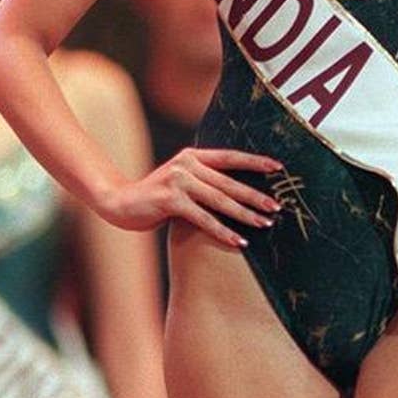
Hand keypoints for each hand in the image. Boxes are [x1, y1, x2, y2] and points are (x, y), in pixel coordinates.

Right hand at [98, 148, 282, 248]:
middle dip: (255, 195)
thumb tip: (236, 192)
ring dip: (245, 214)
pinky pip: (204, 218)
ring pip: (220, 200)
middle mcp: (186, 164)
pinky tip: (238, 241)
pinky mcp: (170, 200)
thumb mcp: (180, 181)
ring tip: (264, 224)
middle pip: (229, 182)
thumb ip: (203, 181)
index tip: (278, 167)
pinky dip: (223, 231)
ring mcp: (178, 180)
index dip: (254, 161)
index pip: (230, 157)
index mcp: (192, 155)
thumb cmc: (155, 197)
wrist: (119, 203)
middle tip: (277, 206)